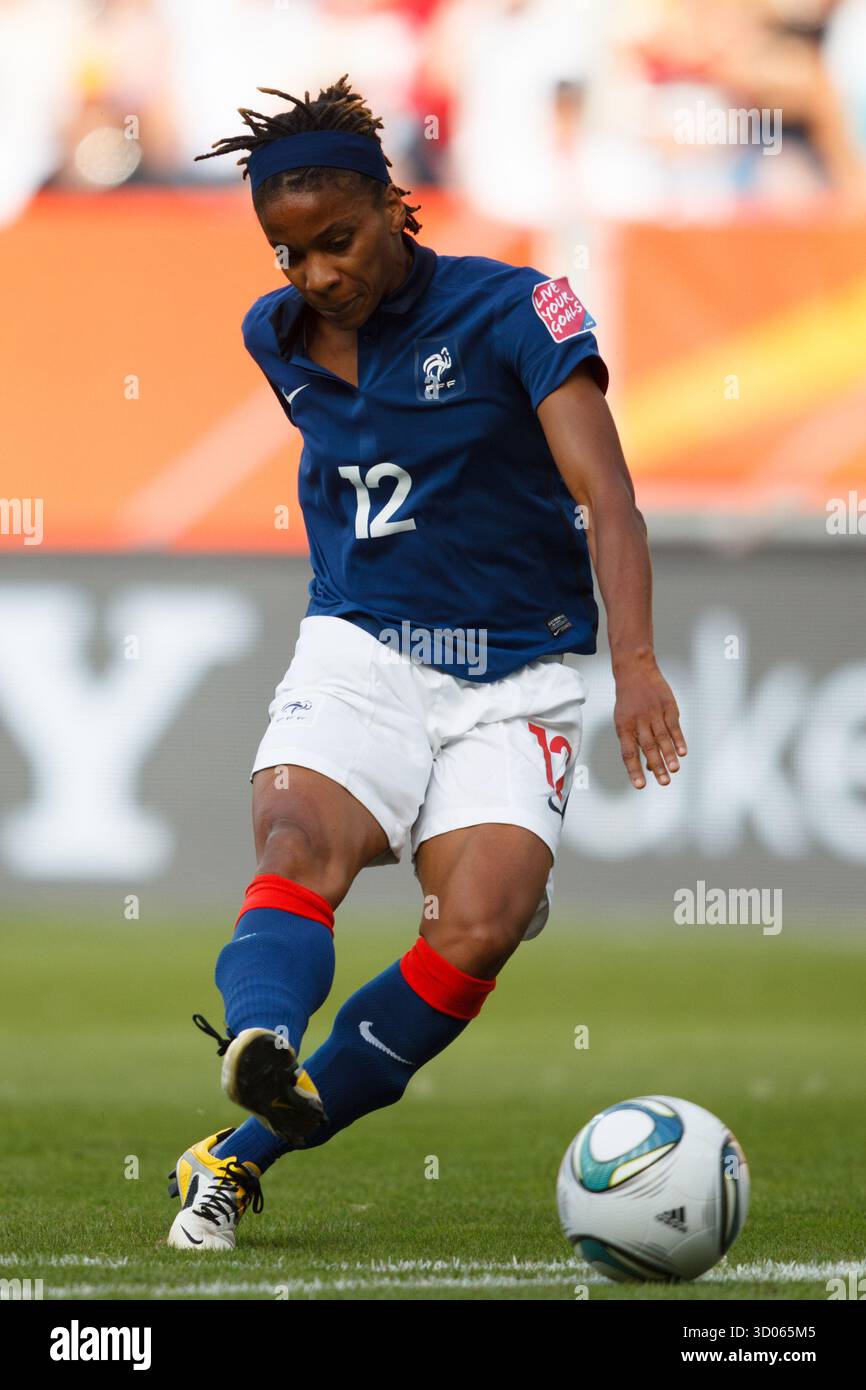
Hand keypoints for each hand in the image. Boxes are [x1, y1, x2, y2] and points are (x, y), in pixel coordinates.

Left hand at [613, 652, 686, 788]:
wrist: (635, 671)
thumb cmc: (628, 701)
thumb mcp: (624, 720)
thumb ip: (635, 742)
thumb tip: (648, 767)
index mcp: (624, 727)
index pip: (628, 753)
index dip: (634, 770)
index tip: (640, 785)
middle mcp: (638, 721)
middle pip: (648, 747)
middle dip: (656, 766)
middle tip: (664, 782)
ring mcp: (654, 713)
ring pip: (662, 738)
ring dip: (669, 755)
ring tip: (674, 770)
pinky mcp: (667, 707)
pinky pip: (674, 726)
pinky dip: (678, 740)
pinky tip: (682, 752)